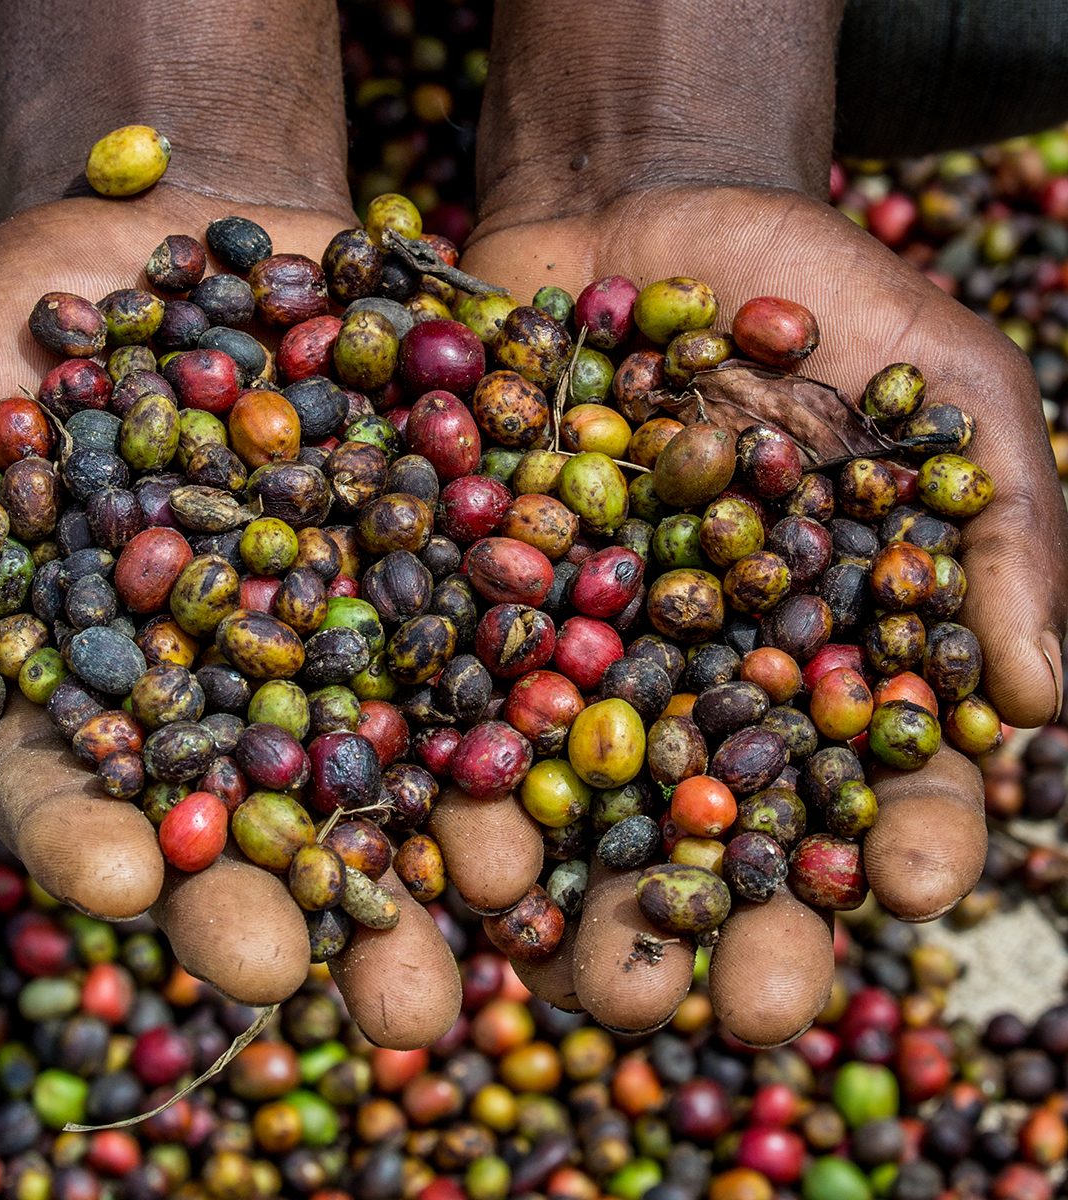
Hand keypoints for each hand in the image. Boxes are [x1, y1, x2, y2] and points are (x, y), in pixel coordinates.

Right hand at [0, 188, 518, 1047]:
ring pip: (397, 755)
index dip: (100, 843)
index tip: (136, 891)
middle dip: (313, 907)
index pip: (82, 787)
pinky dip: (535, 687)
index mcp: (100, 677)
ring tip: (504, 907)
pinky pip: (493, 632)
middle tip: (371, 1008)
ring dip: (454, 839)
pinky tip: (581, 748)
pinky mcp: (445, 564)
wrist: (196, 224)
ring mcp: (348, 630)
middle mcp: (233, 684)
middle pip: (266, 816)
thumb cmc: (44, 311)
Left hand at [460, 183, 1067, 1043]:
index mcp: (824, 654)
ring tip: (561, 959)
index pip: (878, 777)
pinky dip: (451, 761)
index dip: (902, 841)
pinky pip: (459, 697)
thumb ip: (1001, 530)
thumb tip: (1040, 701)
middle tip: (719, 1005)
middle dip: (721, 918)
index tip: (914, 894)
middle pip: (715, 826)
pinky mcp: (474, 604)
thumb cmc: (816, 292)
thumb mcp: (943, 382)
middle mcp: (698, 681)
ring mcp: (579, 651)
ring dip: (571, 885)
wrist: (641, 215)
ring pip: (576, 800)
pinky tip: (444, 839)